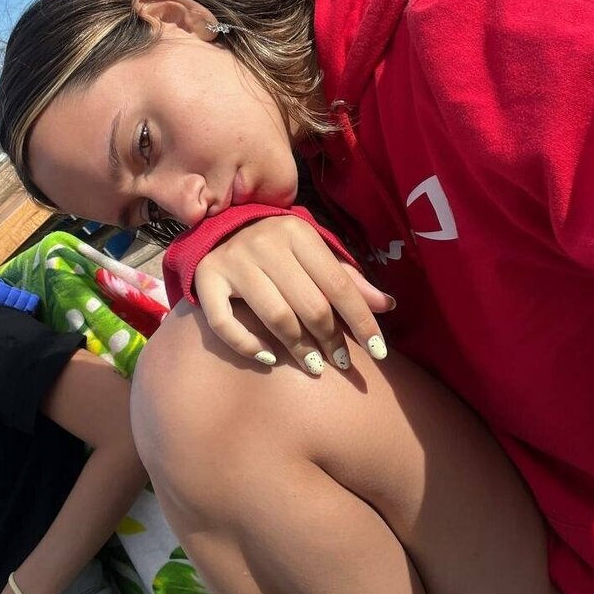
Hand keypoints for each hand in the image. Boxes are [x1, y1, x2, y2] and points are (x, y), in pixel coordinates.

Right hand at [194, 215, 394, 373]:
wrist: (222, 228)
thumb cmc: (280, 248)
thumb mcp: (315, 254)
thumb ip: (349, 280)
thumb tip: (388, 306)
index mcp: (298, 231)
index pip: (339, 284)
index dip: (362, 321)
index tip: (378, 352)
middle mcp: (264, 242)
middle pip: (309, 304)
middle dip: (331, 340)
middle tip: (341, 362)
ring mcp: (232, 260)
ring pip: (274, 316)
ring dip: (298, 348)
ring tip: (313, 366)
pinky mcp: (205, 279)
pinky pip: (225, 323)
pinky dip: (248, 346)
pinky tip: (268, 357)